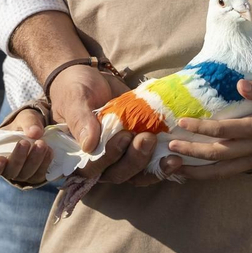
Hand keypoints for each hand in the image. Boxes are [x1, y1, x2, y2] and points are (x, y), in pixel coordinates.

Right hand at [0, 109, 52, 185]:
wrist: (40, 129)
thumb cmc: (24, 125)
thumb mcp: (24, 118)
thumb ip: (28, 123)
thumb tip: (35, 132)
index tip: (0, 158)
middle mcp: (8, 169)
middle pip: (10, 172)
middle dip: (18, 158)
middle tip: (25, 143)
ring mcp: (23, 174)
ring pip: (26, 174)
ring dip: (34, 160)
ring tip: (42, 144)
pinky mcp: (37, 175)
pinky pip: (40, 174)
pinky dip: (45, 163)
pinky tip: (50, 151)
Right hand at [49, 64, 160, 183]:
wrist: (92, 79)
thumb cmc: (76, 89)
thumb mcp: (75, 99)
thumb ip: (80, 120)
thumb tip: (89, 145)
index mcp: (79, 154)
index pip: (93, 168)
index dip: (110, 158)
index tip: (124, 138)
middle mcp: (100, 162)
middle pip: (119, 173)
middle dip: (136, 159)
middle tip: (148, 137)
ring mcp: (120, 158)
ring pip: (137, 173)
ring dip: (153, 166)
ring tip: (169, 151)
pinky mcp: (137, 151)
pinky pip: (151, 166)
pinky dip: (163, 165)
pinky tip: (176, 158)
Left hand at [157, 80, 251, 180]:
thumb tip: (240, 84)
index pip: (224, 130)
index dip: (202, 127)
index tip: (182, 121)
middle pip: (217, 153)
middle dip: (192, 150)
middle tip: (170, 145)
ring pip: (220, 170)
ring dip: (195, 170)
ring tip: (173, 165)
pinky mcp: (251, 169)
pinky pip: (226, 175)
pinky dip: (207, 176)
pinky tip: (189, 173)